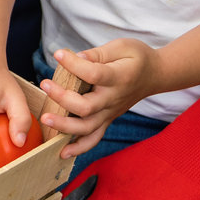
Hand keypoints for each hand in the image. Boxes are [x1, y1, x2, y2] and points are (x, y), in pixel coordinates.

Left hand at [41, 41, 160, 156]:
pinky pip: (93, 139)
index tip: (59, 54)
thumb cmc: (136, 58)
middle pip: (87, 107)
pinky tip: (62, 152)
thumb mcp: (121, 47)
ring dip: (64, 126)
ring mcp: (110, 113)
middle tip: (45, 84)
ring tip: (45, 118)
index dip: (74, 65)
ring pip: (87, 127)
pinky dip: (79, 148)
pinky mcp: (107, 120)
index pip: (94, 74)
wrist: (155, 75)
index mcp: (119, 78)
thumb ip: (97, 54)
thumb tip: (76, 58)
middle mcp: (114, 99)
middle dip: (63, 98)